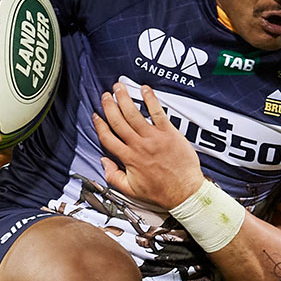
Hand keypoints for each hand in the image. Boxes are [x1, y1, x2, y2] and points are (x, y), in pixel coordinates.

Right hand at [92, 83, 203, 209]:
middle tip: (105, 95)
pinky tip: (144, 89)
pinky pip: (157, 112)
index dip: (99, 125)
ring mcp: (154, 138)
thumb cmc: (160, 192)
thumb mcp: (131, 190)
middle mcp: (139, 145)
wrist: (184, 193)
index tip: (96, 116)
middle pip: (118, 121)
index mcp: (128, 158)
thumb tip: (104, 162)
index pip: (108, 138)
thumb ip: (113, 176)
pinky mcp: (169, 133)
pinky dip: (150, 99)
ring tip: (119, 87)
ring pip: (134, 114)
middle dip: (109, 106)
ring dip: (125, 99)